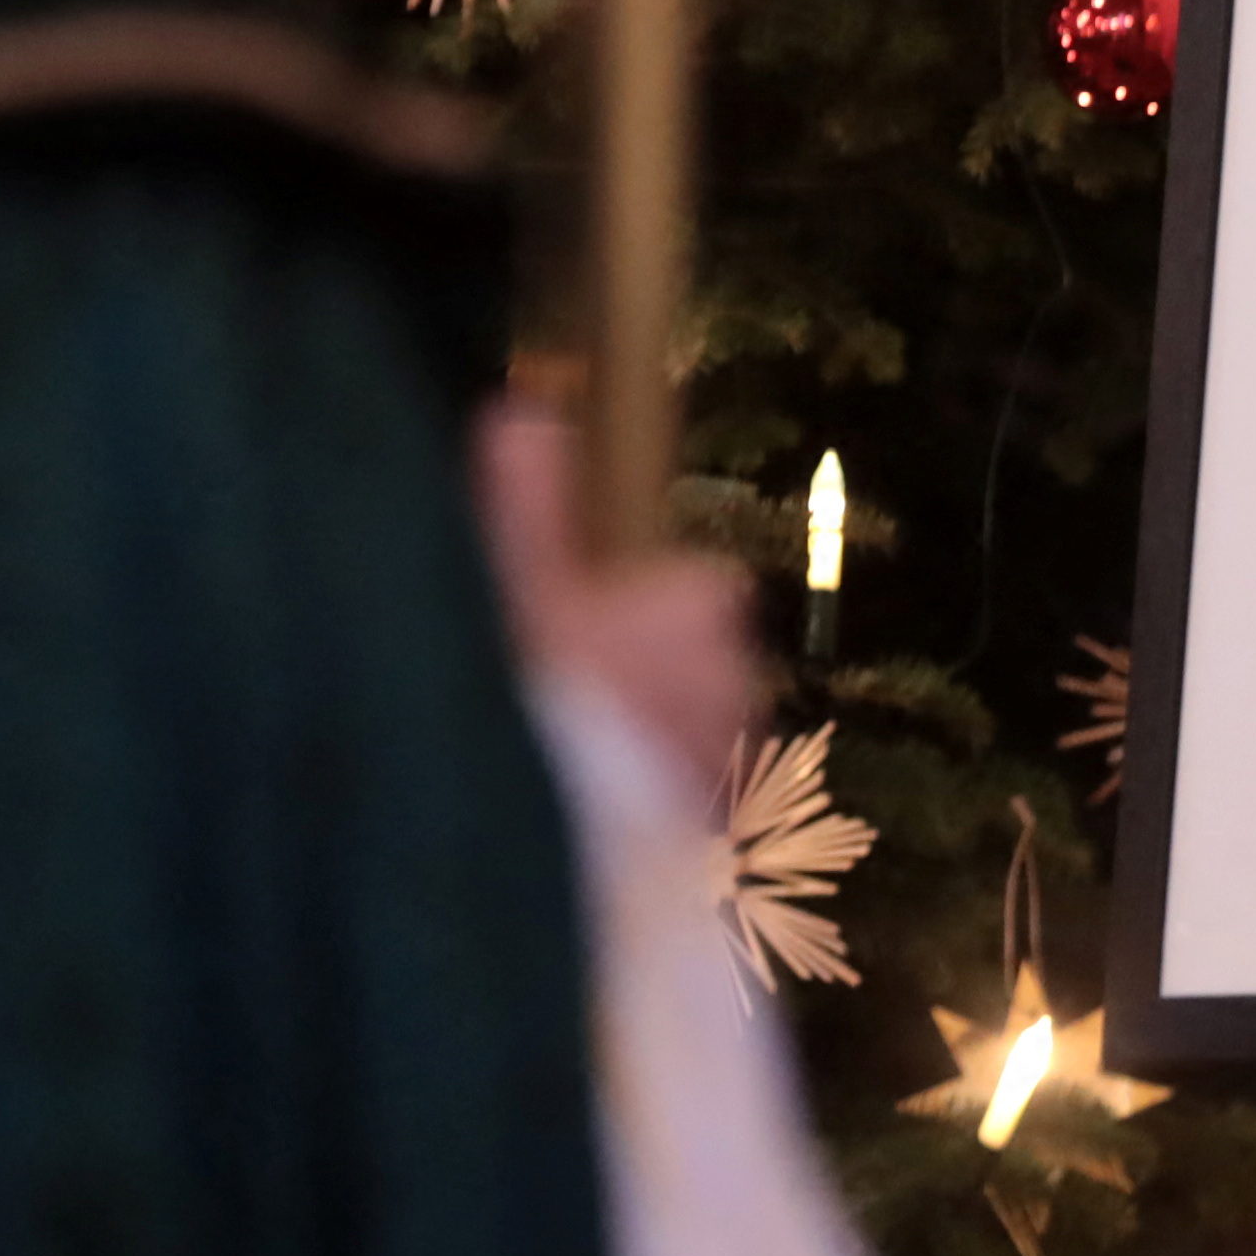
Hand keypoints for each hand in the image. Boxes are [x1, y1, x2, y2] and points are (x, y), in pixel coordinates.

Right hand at [475, 400, 760, 801]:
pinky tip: (604, 830)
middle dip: (651, 680)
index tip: (580, 631)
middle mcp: (740, 678)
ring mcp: (736, 761)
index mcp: (702, 607)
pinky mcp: (728, 836)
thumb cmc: (546, 702)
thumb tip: (522, 408)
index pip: (694, 589)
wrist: (573, 847)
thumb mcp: (516, 588)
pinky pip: (697, 807)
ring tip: (583, 777)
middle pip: (698, 663)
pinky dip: (664, 814)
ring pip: (698, 734)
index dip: (640, 611)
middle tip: (573, 709)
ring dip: (656, 747)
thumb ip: (525, 502)